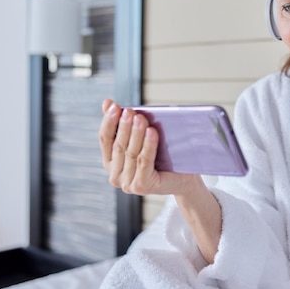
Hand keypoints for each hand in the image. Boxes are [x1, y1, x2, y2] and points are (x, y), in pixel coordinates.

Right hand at [98, 99, 221, 262]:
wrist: (185, 177)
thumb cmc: (163, 155)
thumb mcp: (143, 136)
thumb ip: (126, 122)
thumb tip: (107, 103)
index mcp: (111, 162)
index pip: (104, 139)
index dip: (109, 121)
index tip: (115, 106)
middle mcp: (115, 175)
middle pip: (118, 145)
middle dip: (124, 126)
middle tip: (129, 111)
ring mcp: (127, 183)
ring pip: (131, 153)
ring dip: (136, 134)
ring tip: (140, 118)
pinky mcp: (142, 186)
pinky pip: (144, 161)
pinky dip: (148, 145)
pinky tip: (152, 132)